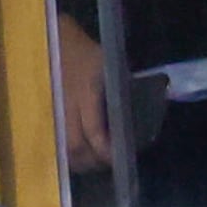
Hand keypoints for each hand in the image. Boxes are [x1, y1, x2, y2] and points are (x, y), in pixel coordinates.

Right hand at [55, 14, 123, 182]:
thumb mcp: (111, 63)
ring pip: (64, 148)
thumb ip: (125, 85)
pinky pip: (58, 141)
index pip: (93, 131)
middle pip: (75, 147)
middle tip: (110, 164)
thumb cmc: (87, 52)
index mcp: (86, 92)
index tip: (120, 157)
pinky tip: (81, 156)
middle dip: (93, 162)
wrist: (55, 41)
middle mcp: (68, 106)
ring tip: (96, 164)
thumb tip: (155, 99)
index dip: (105, 150)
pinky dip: (70, 154)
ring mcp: (56, 112)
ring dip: (80, 162)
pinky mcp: (50, 114)